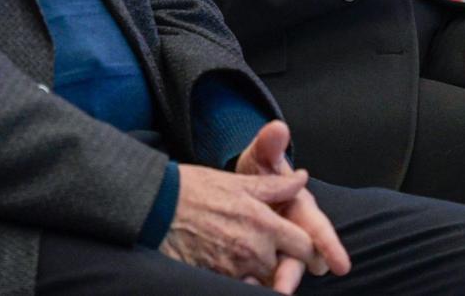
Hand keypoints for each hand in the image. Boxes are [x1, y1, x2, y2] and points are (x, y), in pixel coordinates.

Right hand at [158, 164, 319, 289]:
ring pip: (263, 282)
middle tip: (275, 255)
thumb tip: (302, 179)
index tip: (304, 247)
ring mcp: (234, 269)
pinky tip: (230, 268)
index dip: (309, 248)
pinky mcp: (215, 279)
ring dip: (260, 274)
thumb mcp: (237, 182)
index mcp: (264, 223)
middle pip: (285, 269)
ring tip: (246, 258)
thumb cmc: (194, 189)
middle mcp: (253, 250)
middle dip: (283, 264)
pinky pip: (238, 288)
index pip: (305, 246)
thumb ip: (275, 186)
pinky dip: (240, 282)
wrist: (155, 206)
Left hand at [233, 122, 350, 290]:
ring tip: (269, 293)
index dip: (329, 246)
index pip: (318, 228)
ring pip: (283, 269)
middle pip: (301, 256)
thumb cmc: (260, 171)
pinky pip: (263, 273)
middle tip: (285, 289)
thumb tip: (278, 128)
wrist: (244, 185)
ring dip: (277, 281)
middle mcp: (296, 231)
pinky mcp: (263, 258)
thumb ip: (270, 146)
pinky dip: (258, 279)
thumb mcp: (262, 158)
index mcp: (302, 208)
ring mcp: (280, 247)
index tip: (340, 266)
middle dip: (294, 273)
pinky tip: (246, 286)